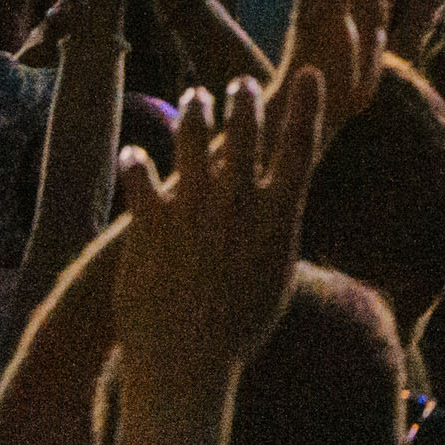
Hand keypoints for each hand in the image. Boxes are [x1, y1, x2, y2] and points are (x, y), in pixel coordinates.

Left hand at [104, 69, 324, 387]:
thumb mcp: (274, 279)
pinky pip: (141, 178)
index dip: (307, 107)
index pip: (300, 149)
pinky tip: (134, 152)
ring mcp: (193, 214)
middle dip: (244, 100)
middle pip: (245, 133)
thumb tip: (284, 207)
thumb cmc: (238, 331)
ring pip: (192, 141)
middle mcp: (237, 207)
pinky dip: (137, 162)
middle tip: (240, 84)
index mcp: (276, 220)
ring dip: (194, 113)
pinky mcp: (151, 227)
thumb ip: (277, 234)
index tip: (310, 75)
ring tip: (193, 97)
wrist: (187, 368)